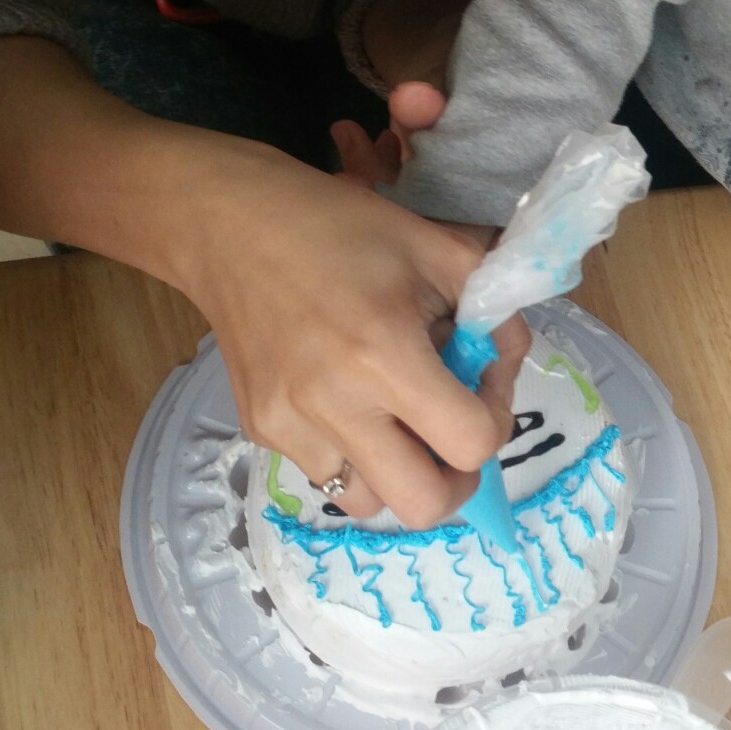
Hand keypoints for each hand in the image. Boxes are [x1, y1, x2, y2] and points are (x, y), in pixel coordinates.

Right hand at [0, 43, 516, 526]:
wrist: (223, 223)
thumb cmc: (335, 225)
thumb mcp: (431, 243)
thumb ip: (489, 301)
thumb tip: (507, 350)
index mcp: (383, 353)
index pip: (472, 442)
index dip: (496, 414)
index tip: (483, 376)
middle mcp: (333, 404)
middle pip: (423, 506)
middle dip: (456, 478)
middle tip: (453, 433)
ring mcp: (289, 425)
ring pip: (368, 501)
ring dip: (399, 470)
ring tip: (398, 416)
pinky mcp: (260, 428)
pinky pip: (324, 472)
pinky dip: (352, 452)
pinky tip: (350, 399)